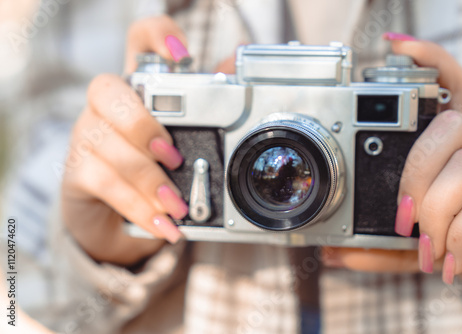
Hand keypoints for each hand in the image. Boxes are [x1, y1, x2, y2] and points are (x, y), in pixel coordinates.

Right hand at [62, 16, 188, 265]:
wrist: (115, 212)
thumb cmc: (154, 166)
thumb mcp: (183, 141)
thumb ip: (206, 110)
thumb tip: (233, 68)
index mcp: (139, 88)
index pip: (139, 41)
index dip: (157, 36)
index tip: (183, 56)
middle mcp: (107, 104)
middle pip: (107, 90)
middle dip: (142, 126)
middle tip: (174, 158)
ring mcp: (87, 134)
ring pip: (107, 145)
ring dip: (148, 180)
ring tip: (177, 206)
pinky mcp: (78, 170)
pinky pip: (103, 182)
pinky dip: (137, 207)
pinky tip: (162, 224)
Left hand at [323, 34, 461, 294]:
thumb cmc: (456, 245)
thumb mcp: (411, 243)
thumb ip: (377, 246)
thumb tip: (330, 253)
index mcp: (455, 145)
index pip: (452, 86)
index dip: (431, 60)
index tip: (395, 45)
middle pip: (451, 126)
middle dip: (416, 175)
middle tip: (402, 218)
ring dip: (436, 214)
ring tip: (426, 247)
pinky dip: (459, 237)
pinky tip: (447, 261)